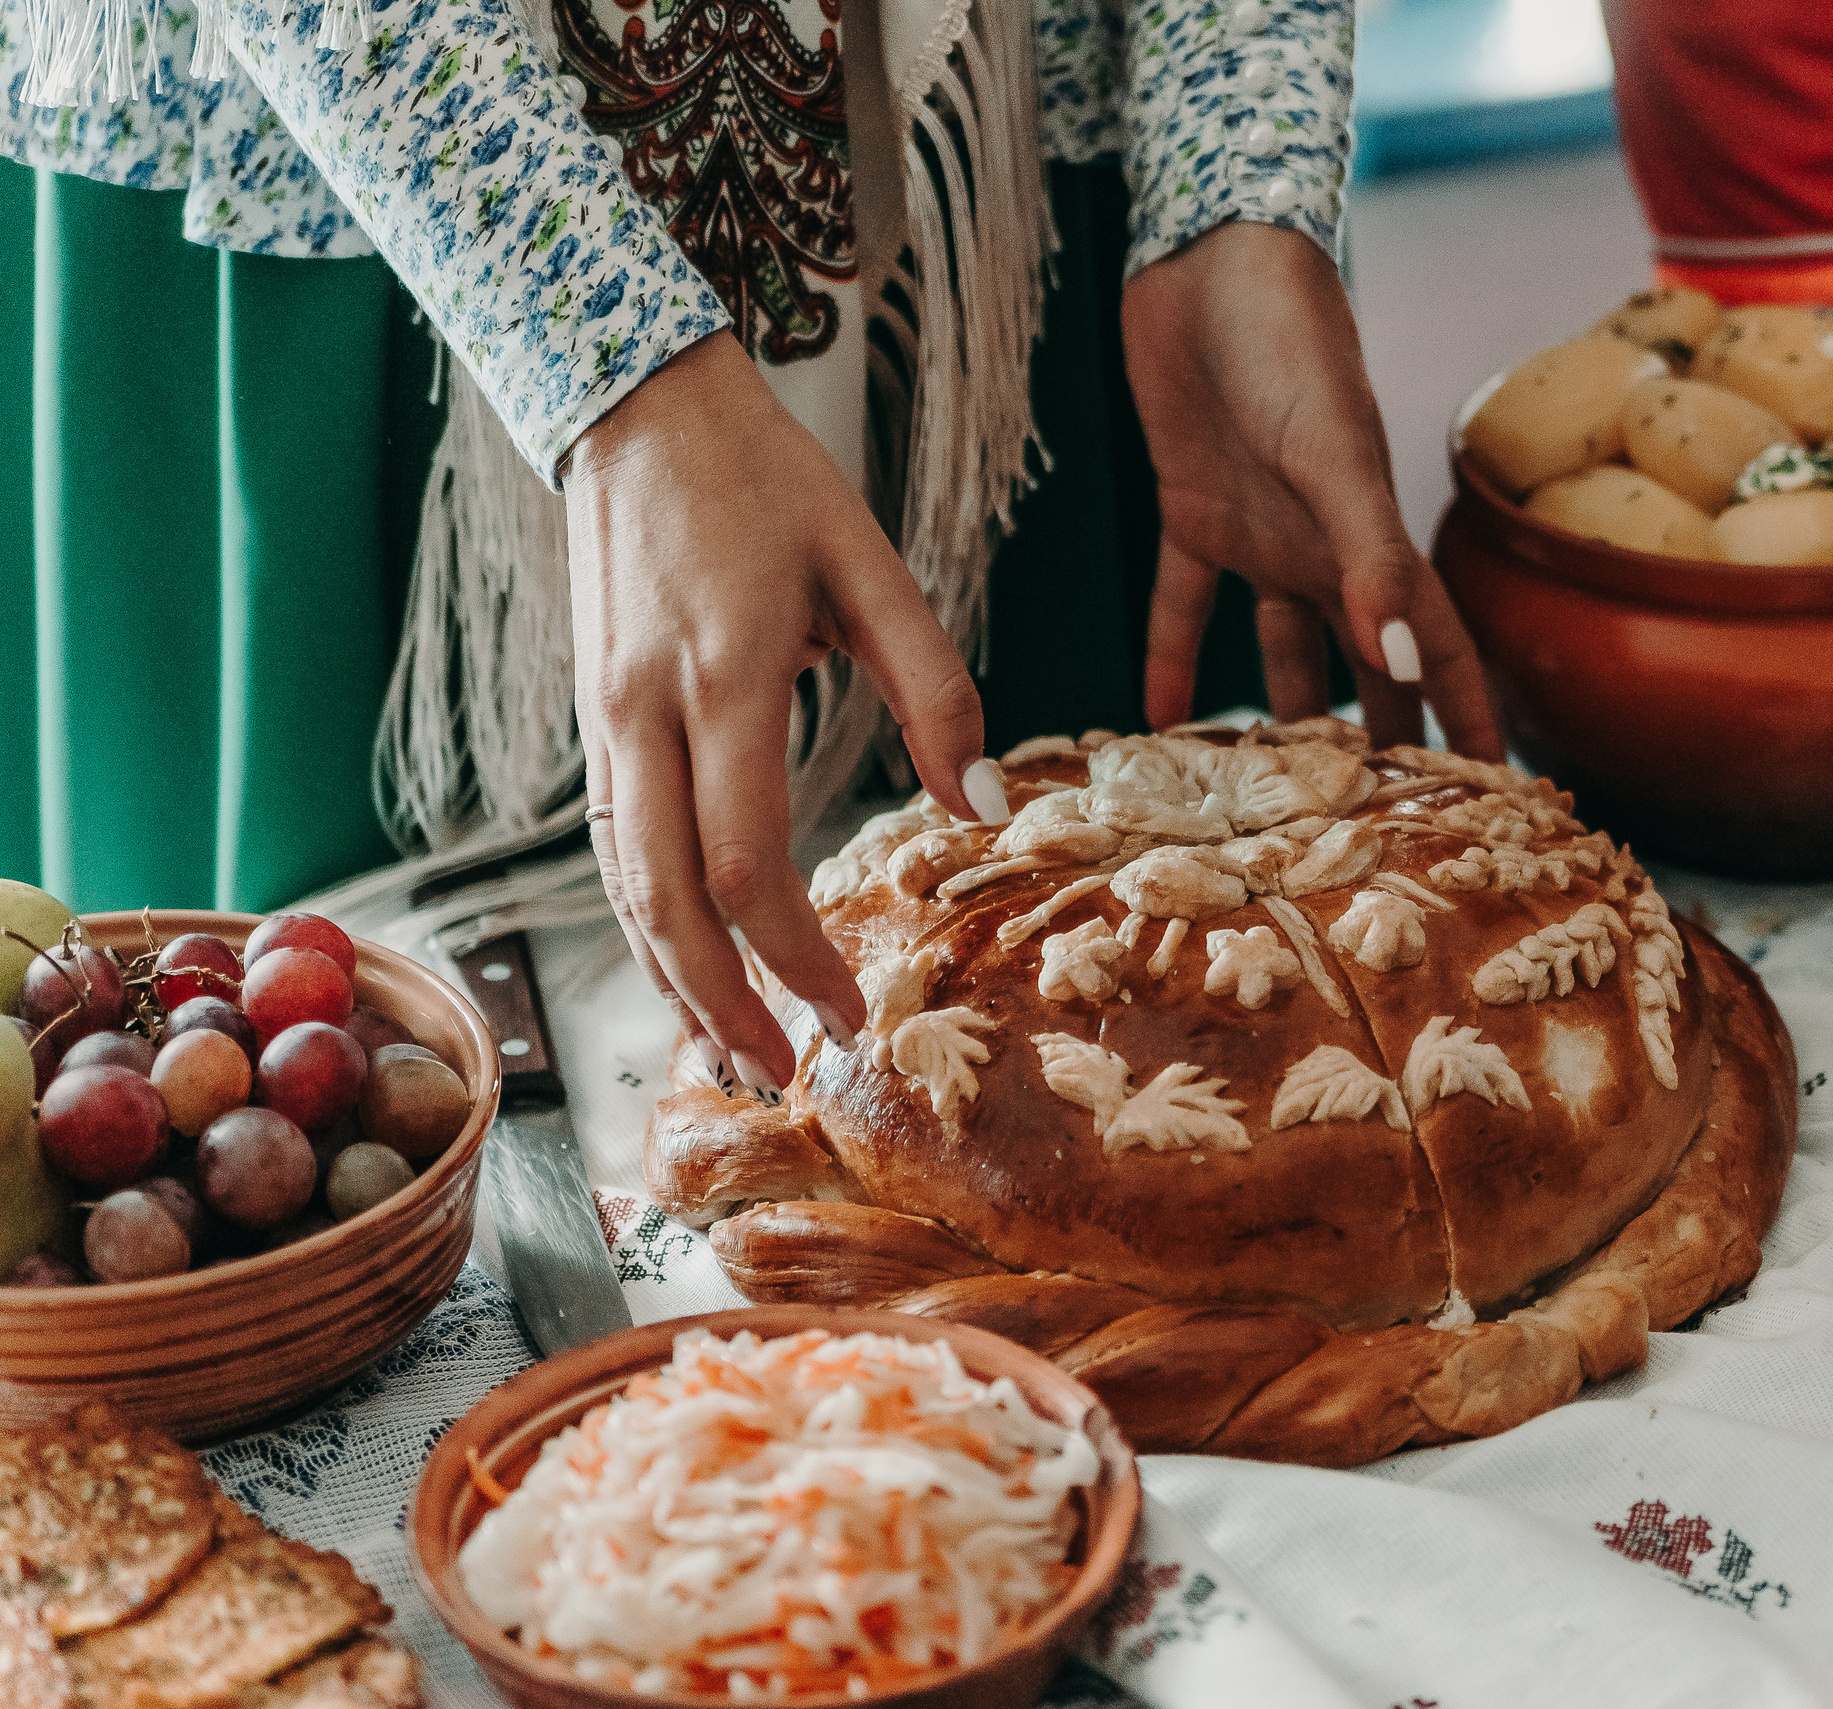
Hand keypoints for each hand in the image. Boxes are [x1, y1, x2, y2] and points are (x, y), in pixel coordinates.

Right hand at [564, 333, 1008, 1092]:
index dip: (793, 952)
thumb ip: (934, 688)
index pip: (743, 856)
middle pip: (661, 896)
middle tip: (780, 1077)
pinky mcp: (591, 722)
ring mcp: (602, 721)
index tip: (849, 1015)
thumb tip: (984, 807)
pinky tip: (683, 972)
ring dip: (670, 982)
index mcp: (724, 673)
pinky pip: (607, 849)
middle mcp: (643, 712)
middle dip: (718, 1001)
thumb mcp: (871, 562)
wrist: (635, 406)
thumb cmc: (768, 480)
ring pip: (619, 884)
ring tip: (728, 1056)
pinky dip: (643, 926)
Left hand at [1122, 222, 1502, 758]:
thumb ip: (1370, 562)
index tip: (1492, 798)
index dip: (1465, 719)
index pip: (1438, 648)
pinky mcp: (1194, 511)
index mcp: (1376, 540)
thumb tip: (1406, 669)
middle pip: (1367, 666)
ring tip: (1274, 795)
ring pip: (1282, 650)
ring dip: (1281, 718)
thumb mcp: (1334, 458)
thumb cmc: (1288, 342)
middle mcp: (1327, 551)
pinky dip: (1172, 657)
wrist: (1208, 259)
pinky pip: (1183, 604)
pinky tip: (1159, 717)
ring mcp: (1262, 536)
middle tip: (1382, 828)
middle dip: (1381, 743)